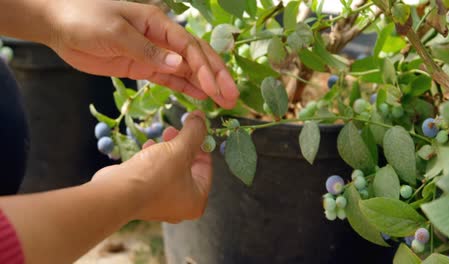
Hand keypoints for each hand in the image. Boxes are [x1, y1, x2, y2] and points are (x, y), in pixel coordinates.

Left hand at [46, 0, 237, 107]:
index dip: (205, 68)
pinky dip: (187, 87)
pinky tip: (201, 96)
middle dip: (216, 77)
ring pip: (187, 70)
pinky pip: (170, 79)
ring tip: (224, 101)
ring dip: (206, 85)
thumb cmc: (85, 20)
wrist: (59, 25)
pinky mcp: (143, 67)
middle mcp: (161, 38)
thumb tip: (179, 65)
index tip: (215, 88)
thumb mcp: (116, 33)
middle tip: (231, 97)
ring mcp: (154, 54)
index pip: (189, 47)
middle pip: (196, 58)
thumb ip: (148, 51)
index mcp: (158, 24)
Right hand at [92, 111, 211, 221]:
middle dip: (182, 144)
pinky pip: (155, 174)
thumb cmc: (155, 175)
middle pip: (188, 167)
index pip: (206, 167)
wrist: (116, 194)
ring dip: (167, 149)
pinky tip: (148, 146)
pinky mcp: (143, 197)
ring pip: (171, 168)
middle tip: (175, 128)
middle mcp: (181, 205)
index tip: (195, 127)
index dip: (201, 144)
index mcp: (196, 200)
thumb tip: (201, 117)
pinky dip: (154, 158)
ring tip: (162, 134)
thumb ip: (194, 132)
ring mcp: (161, 203)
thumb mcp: (180, 148)